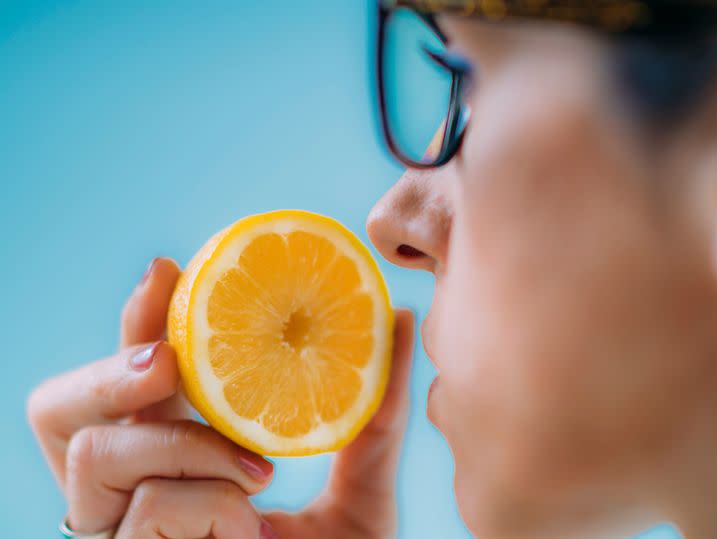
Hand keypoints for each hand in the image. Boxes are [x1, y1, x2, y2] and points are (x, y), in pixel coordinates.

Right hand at [28, 257, 415, 537]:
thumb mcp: (363, 483)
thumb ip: (375, 409)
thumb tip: (394, 318)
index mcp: (178, 462)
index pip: (129, 384)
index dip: (135, 324)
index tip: (169, 270)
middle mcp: (134, 494)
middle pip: (59, 414)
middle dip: (108, 369)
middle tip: (171, 360)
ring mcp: (123, 537)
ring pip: (94, 457)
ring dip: (182, 445)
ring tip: (256, 468)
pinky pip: (144, 511)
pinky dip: (207, 503)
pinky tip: (251, 522)